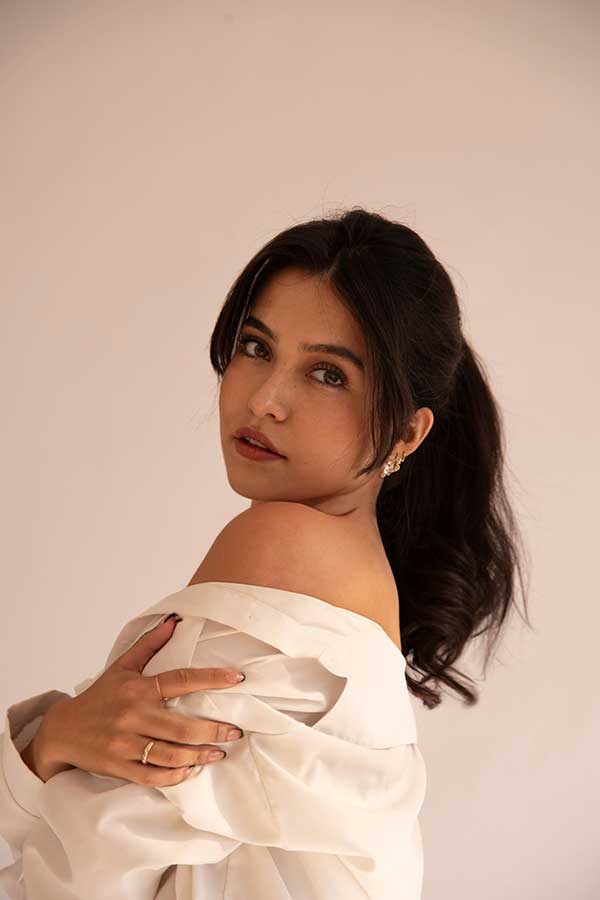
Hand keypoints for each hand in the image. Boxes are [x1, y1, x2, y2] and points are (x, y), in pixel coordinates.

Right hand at [37, 614, 245, 785]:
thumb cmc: (98, 697)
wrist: (62, 730)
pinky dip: (174, 776)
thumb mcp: (121, 667)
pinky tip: (190, 770)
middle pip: (182, 727)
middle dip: (214, 730)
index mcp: (138, 688)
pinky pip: (152, 776)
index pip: (181, 680)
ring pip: (170, 754)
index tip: (237, 678)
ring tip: (219, 752)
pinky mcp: (119, 766)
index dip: (211, 678)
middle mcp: (133, 715)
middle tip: (236, 732)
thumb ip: (149, 644)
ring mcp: (125, 743)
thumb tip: (174, 620)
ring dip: (199, 756)